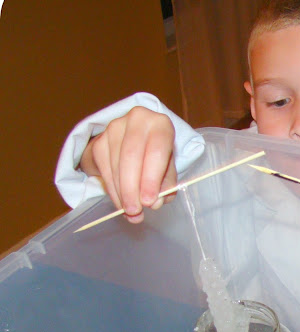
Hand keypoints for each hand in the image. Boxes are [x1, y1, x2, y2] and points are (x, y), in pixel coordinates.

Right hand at [80, 106, 176, 222]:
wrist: (136, 141)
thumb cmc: (158, 157)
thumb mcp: (168, 168)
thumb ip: (166, 185)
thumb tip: (154, 202)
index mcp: (161, 124)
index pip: (156, 150)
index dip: (152, 178)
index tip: (149, 202)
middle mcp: (137, 119)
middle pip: (131, 157)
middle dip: (132, 189)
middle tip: (136, 211)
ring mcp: (114, 128)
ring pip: (116, 165)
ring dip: (122, 193)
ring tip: (131, 212)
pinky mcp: (99, 141)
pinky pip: (104, 169)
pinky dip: (113, 190)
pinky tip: (120, 202)